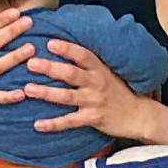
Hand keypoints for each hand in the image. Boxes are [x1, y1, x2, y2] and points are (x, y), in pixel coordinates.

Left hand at [24, 39, 150, 139]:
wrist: (139, 114)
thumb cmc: (119, 89)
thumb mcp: (107, 70)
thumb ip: (88, 61)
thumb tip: (65, 45)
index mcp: (99, 68)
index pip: (82, 55)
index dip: (67, 49)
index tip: (50, 43)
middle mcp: (96, 82)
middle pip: (71, 73)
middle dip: (50, 68)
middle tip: (30, 62)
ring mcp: (94, 101)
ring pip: (67, 96)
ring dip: (46, 93)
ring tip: (28, 89)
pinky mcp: (93, 118)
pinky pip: (70, 122)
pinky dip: (53, 124)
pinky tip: (37, 124)